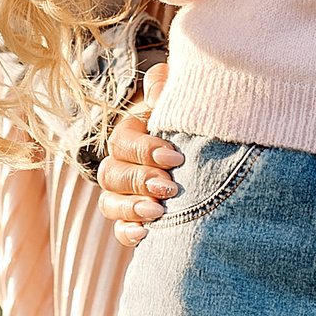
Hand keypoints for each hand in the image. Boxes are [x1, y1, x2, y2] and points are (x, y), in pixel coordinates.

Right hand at [98, 63, 178, 247]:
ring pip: (110, 202)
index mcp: (129, 132)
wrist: (205, 140)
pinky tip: (146, 233)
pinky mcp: (134, 217)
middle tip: (168, 187)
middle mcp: (121, 163)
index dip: (144, 151)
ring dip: (131, 208)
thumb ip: (164, 82)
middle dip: (139, 181)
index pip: (122, 142)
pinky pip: (119, 229)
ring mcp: (124, 193)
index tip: (174, 158)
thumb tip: (156, 95)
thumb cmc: (189, 113)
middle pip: (111, 175)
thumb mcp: (179, 90)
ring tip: (157, 211)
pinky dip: (127, 232)